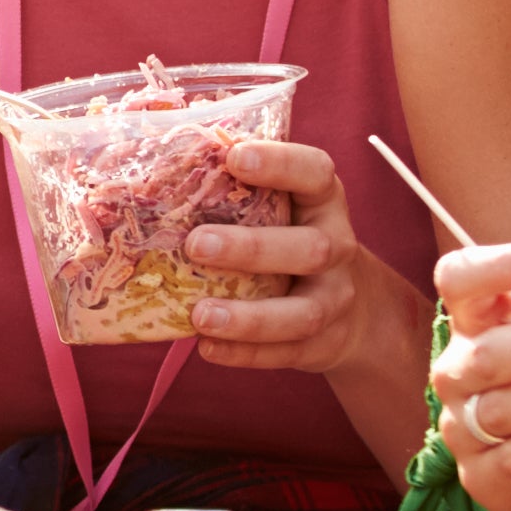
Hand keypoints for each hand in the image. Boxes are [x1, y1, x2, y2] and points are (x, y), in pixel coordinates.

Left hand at [162, 138, 390, 376]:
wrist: (356, 309)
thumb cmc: (292, 239)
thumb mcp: (284, 208)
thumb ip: (238, 189)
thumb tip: (154, 161)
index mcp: (323, 201)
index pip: (316, 172)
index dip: (280, 162)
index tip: (234, 157)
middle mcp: (336, 247)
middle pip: (308, 248)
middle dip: (251, 248)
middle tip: (195, 244)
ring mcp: (334, 299)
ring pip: (301, 312)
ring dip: (249, 317)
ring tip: (199, 315)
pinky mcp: (322, 343)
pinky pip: (286, 352)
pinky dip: (246, 353)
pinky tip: (207, 347)